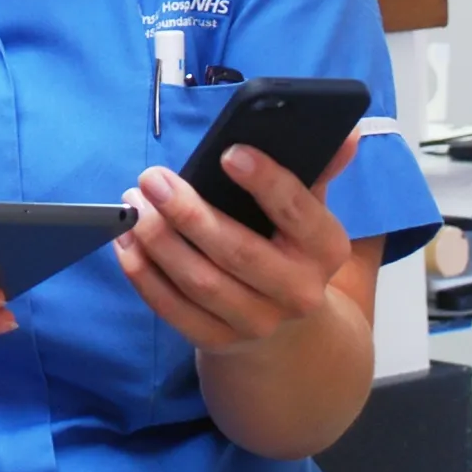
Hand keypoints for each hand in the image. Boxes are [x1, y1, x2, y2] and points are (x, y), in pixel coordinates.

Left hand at [114, 133, 358, 355]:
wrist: (290, 333)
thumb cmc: (289, 249)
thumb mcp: (309, 211)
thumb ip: (317, 169)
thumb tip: (347, 131)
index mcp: (325, 250)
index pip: (299, 213)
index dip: (266, 182)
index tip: (229, 153)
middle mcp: (297, 292)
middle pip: (238, 252)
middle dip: (189, 213)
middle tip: (153, 178)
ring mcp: (257, 322)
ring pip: (199, 282)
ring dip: (158, 240)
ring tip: (133, 202)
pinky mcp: (217, 341)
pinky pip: (172, 309)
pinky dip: (143, 274)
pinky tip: (124, 241)